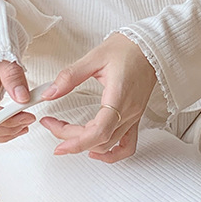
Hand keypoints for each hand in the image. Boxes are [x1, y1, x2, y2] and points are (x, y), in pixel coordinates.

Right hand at [0, 60, 35, 144]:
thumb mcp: (3, 52)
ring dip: (3, 132)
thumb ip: (12, 75)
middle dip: (4, 128)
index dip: (2, 118)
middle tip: (26, 120)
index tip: (22, 115)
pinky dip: (1, 128)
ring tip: (24, 124)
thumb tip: (21, 98)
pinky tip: (16, 125)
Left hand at [39, 32, 157, 162]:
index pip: (99, 131)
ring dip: (86, 145)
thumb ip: (70, 76)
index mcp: (118, 96)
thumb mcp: (94, 58)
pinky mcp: (135, 117)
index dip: (75, 140)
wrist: (150, 46)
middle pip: (99, 140)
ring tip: (67, 135)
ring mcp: (133, 116)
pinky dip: (112, 154)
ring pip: (110, 145)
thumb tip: (50, 92)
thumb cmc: (128, 49)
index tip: (56, 136)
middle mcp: (129, 111)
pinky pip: (127, 145)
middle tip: (53, 125)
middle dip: (71, 138)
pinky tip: (96, 151)